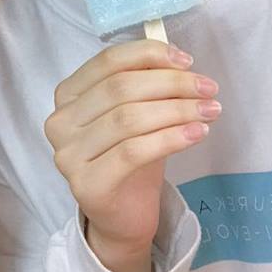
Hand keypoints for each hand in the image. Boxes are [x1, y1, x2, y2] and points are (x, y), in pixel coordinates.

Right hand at [44, 40, 219, 271]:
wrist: (121, 216)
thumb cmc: (129, 157)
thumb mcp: (134, 113)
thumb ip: (145, 85)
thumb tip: (178, 61)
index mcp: (68, 95)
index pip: (107, 62)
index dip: (148, 55)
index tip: (186, 61)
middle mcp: (60, 122)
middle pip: (120, 88)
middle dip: (171, 83)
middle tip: (208, 88)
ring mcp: (68, 155)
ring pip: (128, 119)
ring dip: (177, 110)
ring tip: (210, 111)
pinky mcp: (88, 184)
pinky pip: (134, 152)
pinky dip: (171, 138)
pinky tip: (197, 133)